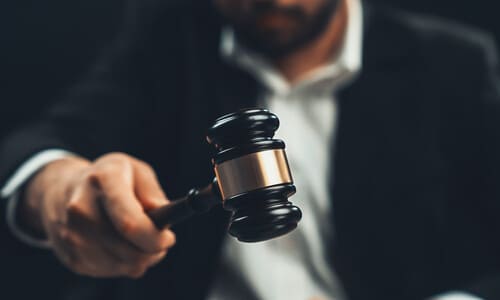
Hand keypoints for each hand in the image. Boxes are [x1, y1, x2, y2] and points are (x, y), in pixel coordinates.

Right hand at [21, 152, 175, 277]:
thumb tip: (161, 213)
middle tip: (160, 241)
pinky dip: (123, 264)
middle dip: (153, 251)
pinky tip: (122, 246)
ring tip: (141, 240)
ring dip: (140, 259)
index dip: (155, 237)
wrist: (60, 189)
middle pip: (129, 251)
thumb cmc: (109, 178)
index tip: (169, 238)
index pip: (131, 223)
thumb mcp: (136, 170)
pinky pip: (110, 271)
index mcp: (103, 181)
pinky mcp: (71, 257)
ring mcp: (72, 235)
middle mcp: (82, 209)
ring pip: (123, 265)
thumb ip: (152, 191)